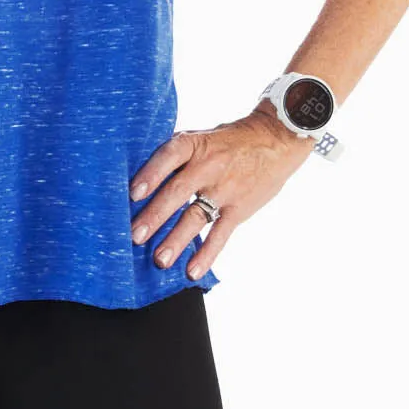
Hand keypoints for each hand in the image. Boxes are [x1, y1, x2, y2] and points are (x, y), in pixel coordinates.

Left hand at [128, 106, 312, 277]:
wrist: (275, 140)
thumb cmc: (229, 140)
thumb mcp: (201, 137)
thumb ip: (176, 154)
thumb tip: (139, 173)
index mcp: (194, 144)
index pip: (169, 157)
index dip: (150, 174)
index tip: (133, 194)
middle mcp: (208, 166)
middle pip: (177, 192)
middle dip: (155, 216)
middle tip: (135, 236)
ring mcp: (225, 189)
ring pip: (196, 217)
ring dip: (176, 240)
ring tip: (159, 260)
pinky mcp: (239, 208)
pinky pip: (221, 234)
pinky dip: (207, 254)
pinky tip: (192, 271)